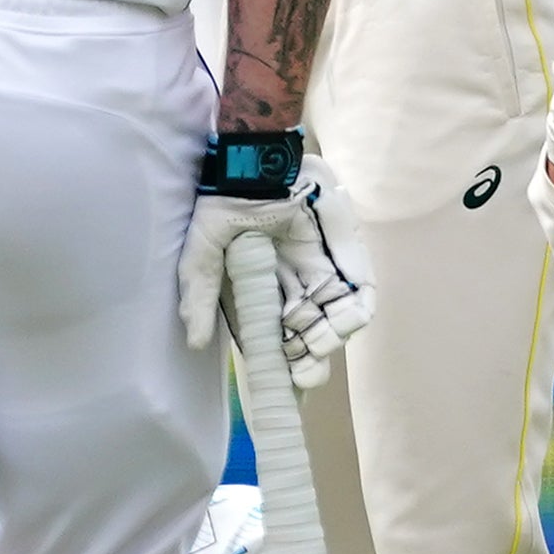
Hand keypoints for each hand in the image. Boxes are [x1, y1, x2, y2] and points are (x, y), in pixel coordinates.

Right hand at [178, 166, 373, 389]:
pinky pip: (358, 291)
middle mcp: (289, 290)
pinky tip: (349, 319)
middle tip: (307, 373)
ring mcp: (318, 273)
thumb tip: (195, 343)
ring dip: (331, 338)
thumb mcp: (201, 253)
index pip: (272, 341)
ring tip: (323, 342)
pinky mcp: (343, 256)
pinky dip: (357, 310)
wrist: (254, 165)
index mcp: (258, 295)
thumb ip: (199, 296)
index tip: (282, 388)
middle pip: (305, 338)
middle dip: (309, 361)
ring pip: (332, 320)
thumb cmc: (224, 208)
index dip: (280, 366)